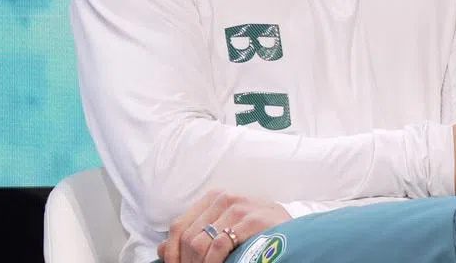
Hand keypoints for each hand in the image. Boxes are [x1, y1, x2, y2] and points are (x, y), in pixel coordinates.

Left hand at [157, 190, 291, 262]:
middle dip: (186, 262)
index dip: (171, 252)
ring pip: (199, 242)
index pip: (178, 226)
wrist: (295, 232)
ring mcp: (238, 208)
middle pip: (187, 237)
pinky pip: (219, 245)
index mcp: (213, 199)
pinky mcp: (251, 220)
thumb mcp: (224, 228)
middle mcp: (223, 199)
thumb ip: (195, 233)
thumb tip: (160, 249)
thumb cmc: (257, 232)